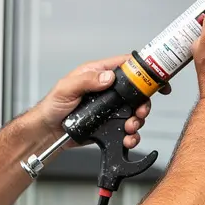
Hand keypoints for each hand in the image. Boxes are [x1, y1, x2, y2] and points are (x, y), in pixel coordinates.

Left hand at [31, 55, 158, 149]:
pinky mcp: (110, 124)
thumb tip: (108, 76)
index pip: (126, 66)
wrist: (49, 132)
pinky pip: (127, 128)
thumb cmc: (53, 106)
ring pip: (135, 111)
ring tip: (130, 126)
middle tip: (141, 111)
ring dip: (138, 120)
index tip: (156, 79)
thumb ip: (87, 80)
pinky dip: (132, 134)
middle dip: (144, 102)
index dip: (144, 70)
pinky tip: (128, 137)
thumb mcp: (67, 88)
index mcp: (98, 74)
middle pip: (136, 91)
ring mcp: (110, 108)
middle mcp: (107, 90)